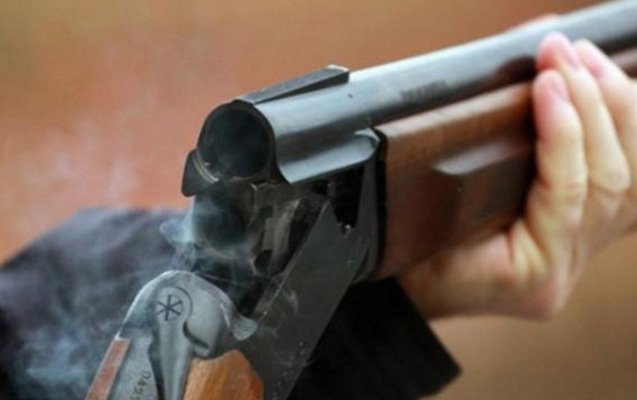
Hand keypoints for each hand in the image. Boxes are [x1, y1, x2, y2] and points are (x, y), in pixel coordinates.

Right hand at [400, 33, 636, 318]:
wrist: (413, 294)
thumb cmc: (410, 262)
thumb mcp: (425, 223)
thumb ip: (461, 176)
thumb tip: (502, 104)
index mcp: (527, 275)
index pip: (567, 193)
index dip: (563, 131)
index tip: (547, 80)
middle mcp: (564, 271)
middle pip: (609, 181)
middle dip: (593, 106)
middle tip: (565, 55)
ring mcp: (578, 260)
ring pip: (628, 183)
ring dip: (614, 113)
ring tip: (588, 62)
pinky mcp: (581, 243)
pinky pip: (622, 189)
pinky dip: (621, 137)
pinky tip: (609, 96)